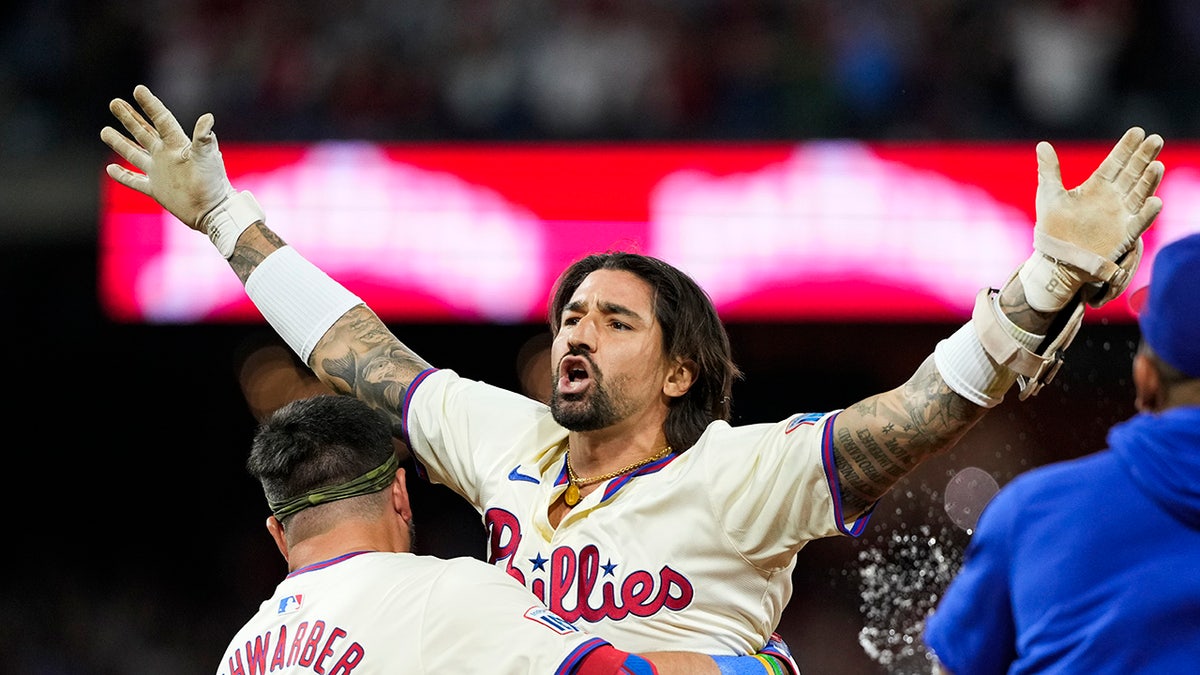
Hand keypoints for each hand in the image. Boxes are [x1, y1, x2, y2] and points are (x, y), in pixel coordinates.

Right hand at [100, 84, 234, 230]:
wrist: (213, 210)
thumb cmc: (213, 183)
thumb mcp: (207, 158)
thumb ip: (203, 138)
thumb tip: (208, 117)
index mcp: (177, 145)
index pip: (161, 120)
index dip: (150, 104)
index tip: (138, 89)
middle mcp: (165, 156)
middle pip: (143, 132)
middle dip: (128, 117)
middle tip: (114, 102)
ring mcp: (159, 172)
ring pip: (134, 154)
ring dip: (120, 142)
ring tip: (104, 130)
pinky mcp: (156, 190)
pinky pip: (135, 181)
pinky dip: (122, 176)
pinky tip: (110, 168)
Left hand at [1020, 127, 1163, 310]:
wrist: (1056, 260)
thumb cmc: (1052, 227)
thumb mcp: (1049, 195)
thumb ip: (1049, 170)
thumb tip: (1042, 144)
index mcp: (1096, 186)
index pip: (1115, 163)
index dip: (1126, 148)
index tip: (1138, 131)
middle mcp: (1113, 198)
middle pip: (1133, 173)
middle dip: (1144, 157)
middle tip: (1155, 140)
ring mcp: (1121, 215)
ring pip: (1139, 194)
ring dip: (1149, 181)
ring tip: (1156, 165)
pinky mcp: (1124, 236)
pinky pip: (1139, 223)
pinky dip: (1147, 213)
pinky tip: (1155, 201)